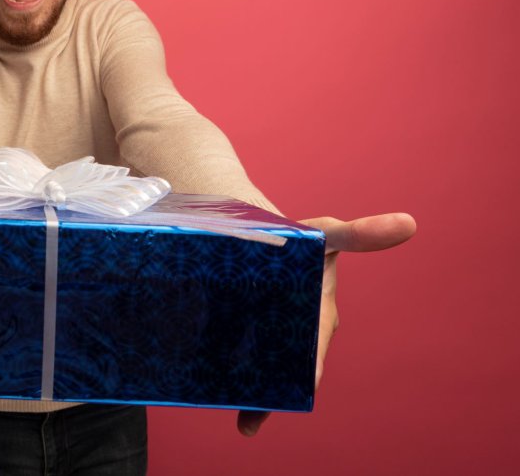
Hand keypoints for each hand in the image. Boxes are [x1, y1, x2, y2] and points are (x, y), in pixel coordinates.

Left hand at [237, 212, 415, 436]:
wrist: (264, 233)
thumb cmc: (305, 239)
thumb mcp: (327, 234)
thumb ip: (358, 233)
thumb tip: (407, 223)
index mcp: (321, 316)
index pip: (316, 347)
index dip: (310, 367)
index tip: (303, 384)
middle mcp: (301, 333)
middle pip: (291, 368)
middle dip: (280, 390)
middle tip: (258, 414)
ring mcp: (274, 336)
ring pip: (271, 374)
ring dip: (261, 399)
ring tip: (247, 423)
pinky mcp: (250, 335)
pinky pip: (250, 365)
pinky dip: (246, 391)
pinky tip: (239, 415)